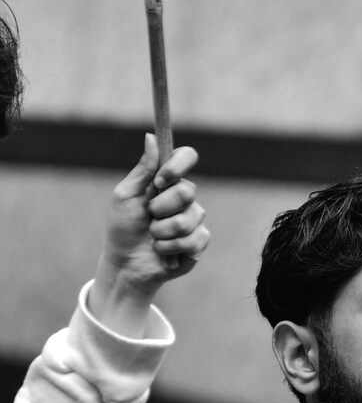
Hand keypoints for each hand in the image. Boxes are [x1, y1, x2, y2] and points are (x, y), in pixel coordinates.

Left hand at [89, 134, 209, 336]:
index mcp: (167, 181)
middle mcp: (184, 198)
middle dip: (161, 208)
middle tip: (149, 217)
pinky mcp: (198, 243)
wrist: (126, 265)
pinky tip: (162, 252)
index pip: (186, 157)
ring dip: (162, 232)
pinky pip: (193, 239)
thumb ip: (142, 169)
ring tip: (153, 238)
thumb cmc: (123, 229)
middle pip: (187, 191)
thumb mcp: (126, 196)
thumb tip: (151, 137)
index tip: (160, 180)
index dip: (177, 166)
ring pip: (187, 219)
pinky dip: (170, 247)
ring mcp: (193, 221)